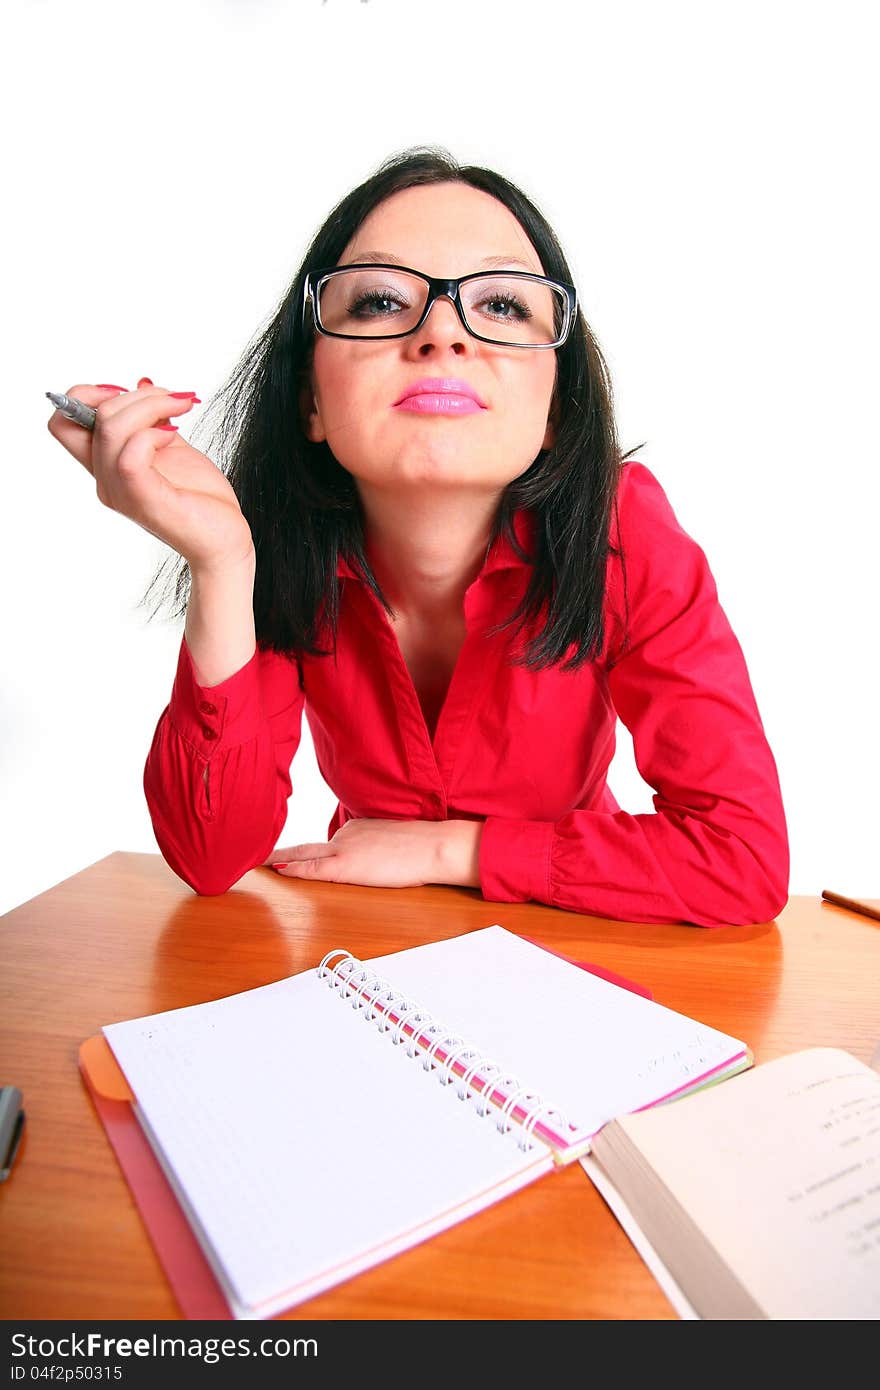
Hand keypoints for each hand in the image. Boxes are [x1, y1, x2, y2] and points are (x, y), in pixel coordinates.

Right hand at [47, 381, 253, 571]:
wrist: (224, 539)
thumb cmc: (201, 498)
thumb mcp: (172, 447)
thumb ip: (152, 420)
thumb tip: (142, 383)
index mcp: (106, 466)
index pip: (62, 422)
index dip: (86, 395)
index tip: (129, 392)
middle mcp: (105, 479)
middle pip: (87, 415)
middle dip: (132, 395)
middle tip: (171, 399)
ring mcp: (120, 491)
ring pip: (110, 427)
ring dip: (150, 405)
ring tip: (180, 410)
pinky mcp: (141, 498)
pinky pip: (130, 453)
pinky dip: (154, 433)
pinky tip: (175, 437)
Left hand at [266, 817, 482, 889]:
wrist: (434, 846)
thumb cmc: (422, 847)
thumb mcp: (392, 842)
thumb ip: (374, 847)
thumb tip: (368, 859)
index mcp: (356, 828)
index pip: (323, 842)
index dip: (299, 849)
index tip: (278, 852)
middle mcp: (345, 834)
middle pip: (306, 846)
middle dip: (278, 851)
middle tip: (252, 853)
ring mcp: (344, 848)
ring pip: (304, 854)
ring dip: (277, 859)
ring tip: (252, 861)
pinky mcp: (346, 865)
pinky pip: (312, 868)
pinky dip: (292, 868)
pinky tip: (276, 870)